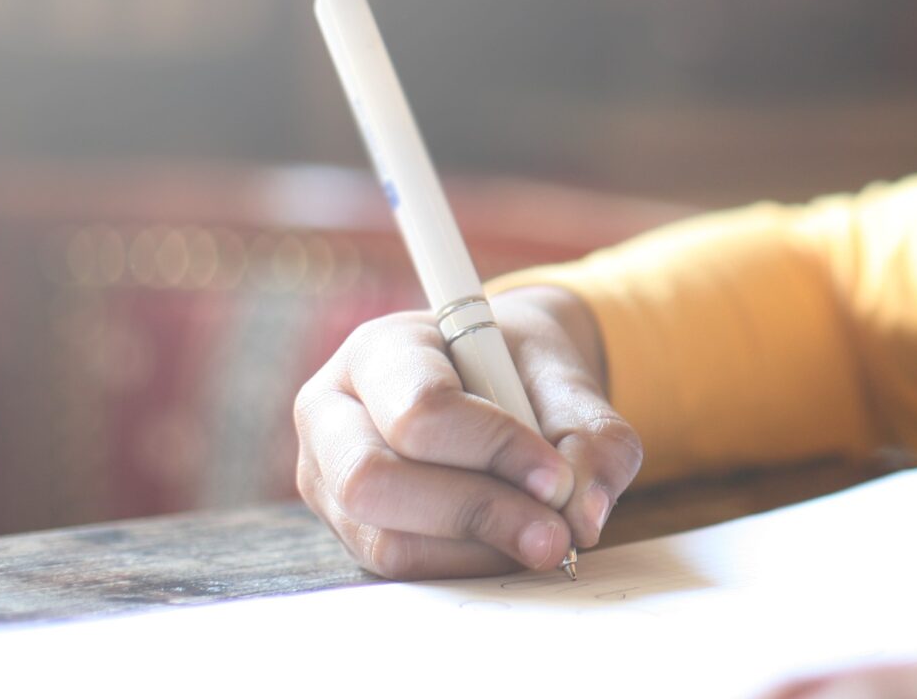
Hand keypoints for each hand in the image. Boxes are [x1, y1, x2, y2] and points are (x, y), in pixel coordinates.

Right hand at [293, 284, 642, 578]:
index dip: (493, 450)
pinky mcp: (345, 528)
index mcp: (380, 350)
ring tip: (541, 538)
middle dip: (476, 511)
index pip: (420, 409)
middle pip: (374, 480)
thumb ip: (591, 436)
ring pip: (382, 538)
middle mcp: (331, 411)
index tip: (558, 478)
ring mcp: (325, 476)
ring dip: (476, 549)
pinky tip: (506, 545)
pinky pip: (395, 567)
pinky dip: (462, 566)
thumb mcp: (566, 380)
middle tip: (554, 532)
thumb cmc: (520, 369)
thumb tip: (583, 516)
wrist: (498, 376)